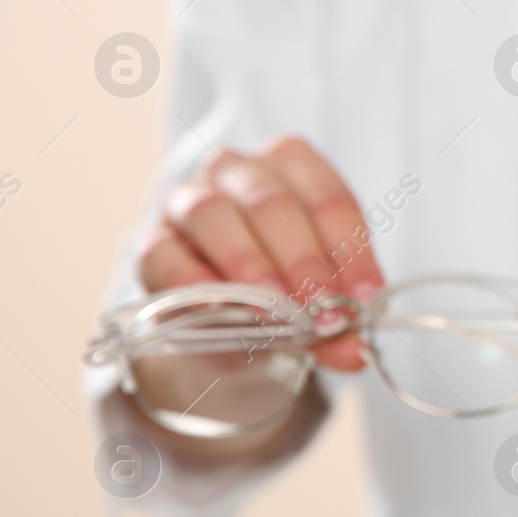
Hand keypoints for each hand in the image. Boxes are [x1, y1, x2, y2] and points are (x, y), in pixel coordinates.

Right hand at [136, 136, 384, 371]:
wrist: (227, 326)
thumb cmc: (284, 292)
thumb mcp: (319, 303)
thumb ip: (338, 323)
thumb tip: (354, 350)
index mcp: (292, 167)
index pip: (328, 198)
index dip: (350, 250)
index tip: (365, 298)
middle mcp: (236, 171)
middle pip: (271, 202)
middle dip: (303, 260)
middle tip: (322, 309)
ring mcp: (186, 201)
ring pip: (213, 214)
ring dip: (248, 263)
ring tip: (273, 308)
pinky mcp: (152, 242)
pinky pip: (164, 253)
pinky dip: (192, 281)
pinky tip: (218, 309)